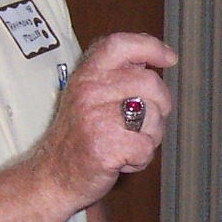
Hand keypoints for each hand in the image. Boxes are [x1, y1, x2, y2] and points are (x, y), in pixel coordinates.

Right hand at [34, 33, 176, 208]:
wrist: (53, 177)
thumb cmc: (78, 137)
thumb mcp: (88, 95)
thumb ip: (116, 75)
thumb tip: (153, 55)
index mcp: (87, 74)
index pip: (121, 44)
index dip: (150, 46)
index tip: (169, 58)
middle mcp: (89, 90)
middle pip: (150, 82)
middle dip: (161, 105)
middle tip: (146, 123)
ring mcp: (95, 118)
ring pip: (153, 116)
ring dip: (150, 136)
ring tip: (126, 143)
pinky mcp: (104, 146)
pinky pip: (147, 147)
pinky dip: (141, 159)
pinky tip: (122, 160)